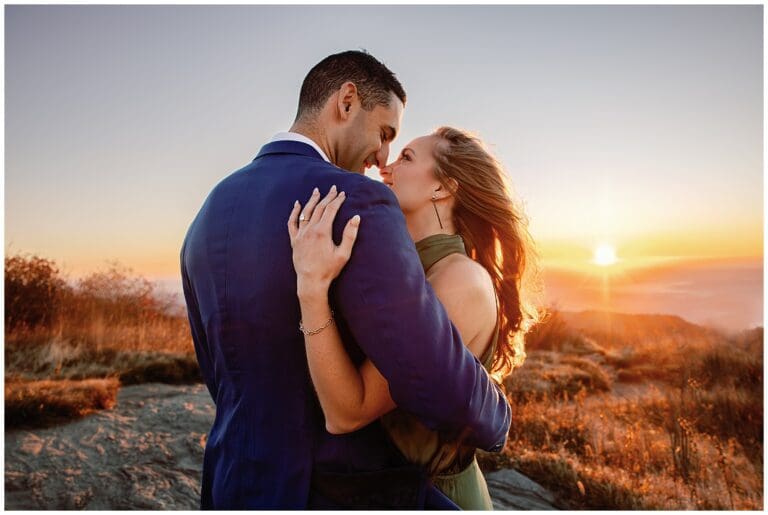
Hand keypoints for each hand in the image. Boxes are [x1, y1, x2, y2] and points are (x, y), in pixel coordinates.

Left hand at [287, 185, 360, 299]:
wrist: (311, 282)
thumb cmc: (329, 270)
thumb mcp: (343, 254)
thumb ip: (350, 235)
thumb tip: (356, 217)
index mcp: (322, 231)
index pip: (331, 210)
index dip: (337, 200)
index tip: (343, 194)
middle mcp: (310, 230)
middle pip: (319, 208)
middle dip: (327, 197)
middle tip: (333, 189)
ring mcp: (300, 235)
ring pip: (306, 212)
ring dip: (312, 200)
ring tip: (317, 191)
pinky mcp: (294, 240)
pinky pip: (292, 223)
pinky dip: (294, 212)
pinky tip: (297, 204)